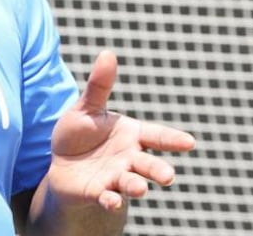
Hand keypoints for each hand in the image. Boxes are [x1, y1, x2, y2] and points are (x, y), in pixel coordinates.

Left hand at [48, 50, 196, 211]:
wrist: (62, 164)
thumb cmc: (80, 134)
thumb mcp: (87, 108)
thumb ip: (99, 86)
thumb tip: (107, 53)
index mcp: (132, 135)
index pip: (156, 135)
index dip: (172, 139)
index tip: (190, 142)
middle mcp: (129, 158)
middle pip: (149, 164)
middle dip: (159, 170)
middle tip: (168, 176)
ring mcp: (116, 177)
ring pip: (131, 183)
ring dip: (136, 185)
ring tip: (140, 188)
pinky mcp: (99, 192)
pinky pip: (107, 197)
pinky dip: (110, 200)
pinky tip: (110, 200)